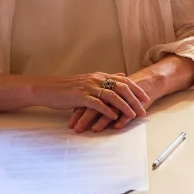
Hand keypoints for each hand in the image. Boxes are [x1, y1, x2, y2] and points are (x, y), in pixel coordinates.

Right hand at [28, 72, 149, 133]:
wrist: (47, 89)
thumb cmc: (68, 88)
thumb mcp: (90, 80)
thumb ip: (107, 78)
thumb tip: (123, 76)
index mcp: (100, 76)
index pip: (124, 81)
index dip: (136, 90)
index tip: (146, 98)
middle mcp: (97, 80)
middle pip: (122, 88)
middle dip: (135, 100)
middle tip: (144, 110)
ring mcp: (88, 87)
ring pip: (112, 96)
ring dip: (124, 106)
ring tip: (133, 115)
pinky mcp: (80, 96)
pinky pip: (97, 103)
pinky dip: (107, 110)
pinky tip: (113, 117)